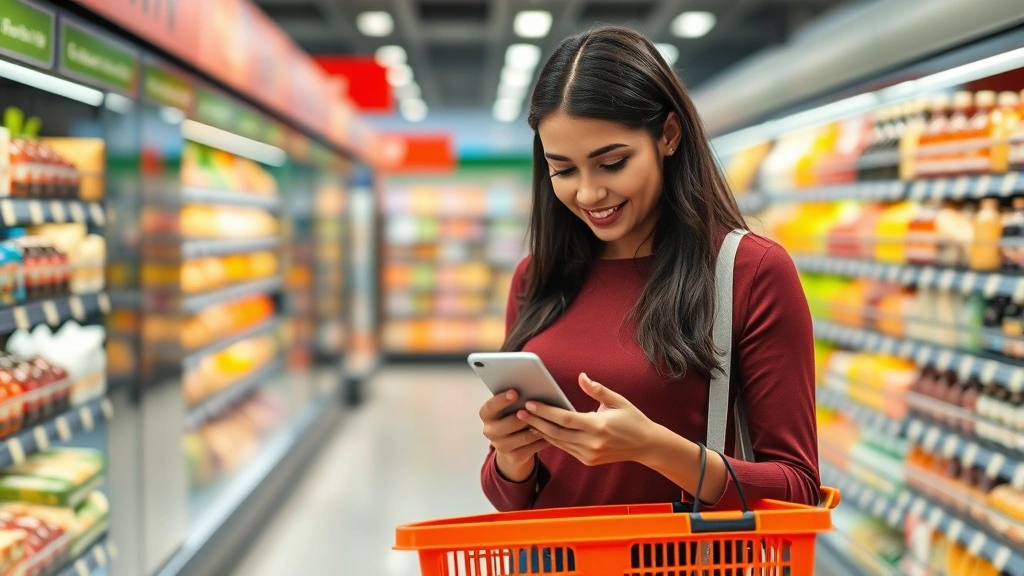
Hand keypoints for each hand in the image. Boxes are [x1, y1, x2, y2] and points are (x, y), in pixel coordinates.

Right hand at [479, 389, 548, 480]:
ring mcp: (501, 446)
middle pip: (509, 423)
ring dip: (539, 428)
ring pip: (525, 436)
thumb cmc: (513, 416)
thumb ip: (515, 399)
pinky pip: (533, 447)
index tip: (515, 392)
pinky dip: (544, 439)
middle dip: (526, 416)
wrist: (512, 444)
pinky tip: (553, 432)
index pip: (490, 407)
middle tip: (538, 408)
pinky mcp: (514, 457)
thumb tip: (531, 391)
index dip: (502, 400)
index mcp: (486, 415)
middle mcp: (489, 431)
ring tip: (551, 419)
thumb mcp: (509, 407)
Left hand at [517, 373, 658, 466]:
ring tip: (525, 421)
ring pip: (558, 442)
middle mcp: (592, 443)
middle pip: (556, 432)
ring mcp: (589, 455)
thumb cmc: (633, 419)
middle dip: (536, 422)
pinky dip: (552, 439)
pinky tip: (541, 430)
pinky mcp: (588, 460)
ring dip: (541, 432)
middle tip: (518, 413)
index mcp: (598, 427)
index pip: (565, 419)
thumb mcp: (618, 401)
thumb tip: (581, 376)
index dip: (546, 412)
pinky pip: (565, 449)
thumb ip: (597, 390)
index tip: (530, 404)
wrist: (647, 446)